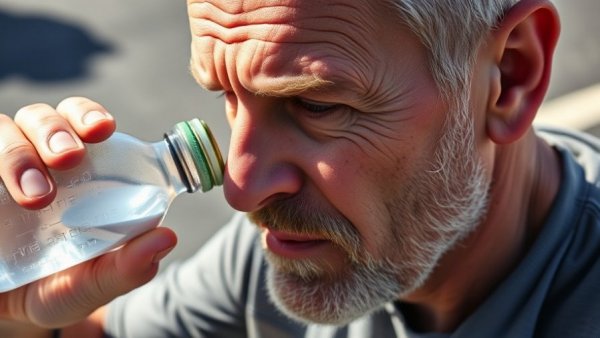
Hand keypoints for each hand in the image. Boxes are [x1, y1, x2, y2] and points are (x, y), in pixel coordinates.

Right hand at [0, 97, 176, 329]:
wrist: (10, 315)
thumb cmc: (60, 287)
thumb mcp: (93, 283)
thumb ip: (128, 266)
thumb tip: (167, 238)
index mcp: (76, 172)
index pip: (80, 122)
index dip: (89, 114)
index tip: (103, 129)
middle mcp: (35, 162)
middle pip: (39, 117)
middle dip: (55, 130)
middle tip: (69, 158)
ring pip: (1, 130)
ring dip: (18, 155)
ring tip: (36, 195)